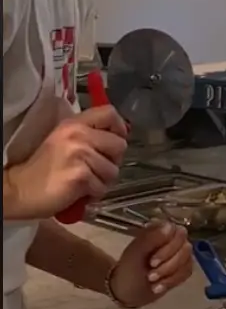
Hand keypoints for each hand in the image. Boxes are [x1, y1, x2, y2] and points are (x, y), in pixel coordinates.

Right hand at [4, 106, 127, 220]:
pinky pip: (102, 187)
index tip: (113, 142)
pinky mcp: (81, 176)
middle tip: (94, 169)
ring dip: (102, 181)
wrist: (21, 189)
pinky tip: (78, 192)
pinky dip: (93, 194)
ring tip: (84, 182)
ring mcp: (80, 154)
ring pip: (113, 171)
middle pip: (120, 145)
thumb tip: (118, 138)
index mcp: (74, 124)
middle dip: (112, 161)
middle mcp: (79, 135)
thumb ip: (88, 136)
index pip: (110, 113)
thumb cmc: (44, 168)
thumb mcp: (64, 141)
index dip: (119, 128)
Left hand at [109, 222, 192, 307]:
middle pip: (185, 247)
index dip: (168, 248)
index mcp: (158, 230)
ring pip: (187, 260)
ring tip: (152, 280)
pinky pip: (187, 272)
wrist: (127, 294)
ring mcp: (178, 253)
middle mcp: (171, 239)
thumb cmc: (128, 271)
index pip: (176, 231)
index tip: (152, 262)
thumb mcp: (135, 253)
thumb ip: (151, 238)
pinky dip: (173, 281)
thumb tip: (170, 226)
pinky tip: (159, 287)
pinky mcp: (182, 268)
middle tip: (151, 275)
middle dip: (168, 265)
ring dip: (169, 274)